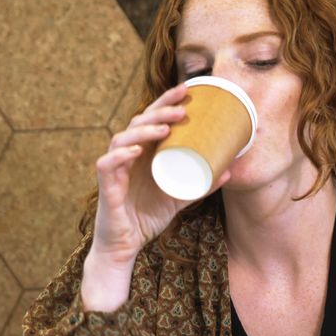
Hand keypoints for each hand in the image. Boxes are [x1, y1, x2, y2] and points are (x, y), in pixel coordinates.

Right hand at [91, 82, 229, 265]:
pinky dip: (120, 155)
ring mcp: (115, 168)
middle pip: (138, 122)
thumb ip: (201, 185)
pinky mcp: (105, 185)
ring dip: (144, 130)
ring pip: (122, 139)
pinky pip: (107, 164)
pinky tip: (136, 151)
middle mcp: (127, 155)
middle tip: (183, 107)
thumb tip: (230, 171)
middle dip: (159, 111)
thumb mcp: (180, 198)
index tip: (187, 91)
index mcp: (144, 153)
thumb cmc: (148, 216)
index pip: (152, 119)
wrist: (126, 245)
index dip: (166, 103)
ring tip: (166, 128)